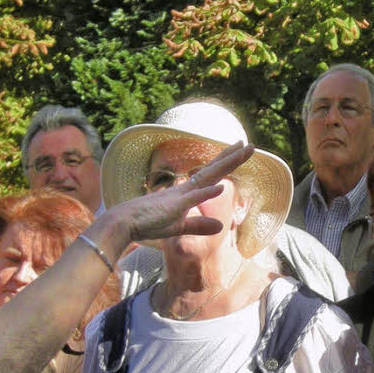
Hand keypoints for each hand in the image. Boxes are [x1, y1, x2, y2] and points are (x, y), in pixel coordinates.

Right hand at [107, 142, 255, 241]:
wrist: (123, 223)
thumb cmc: (147, 223)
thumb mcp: (178, 227)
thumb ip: (199, 226)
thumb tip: (220, 226)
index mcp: (186, 194)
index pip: (210, 176)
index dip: (225, 164)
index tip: (239, 151)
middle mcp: (185, 190)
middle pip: (213, 171)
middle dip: (232, 158)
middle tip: (250, 145)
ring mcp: (180, 196)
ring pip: (207, 177)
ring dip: (225, 164)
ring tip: (242, 151)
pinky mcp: (173, 207)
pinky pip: (193, 198)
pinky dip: (207, 193)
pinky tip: (221, 187)